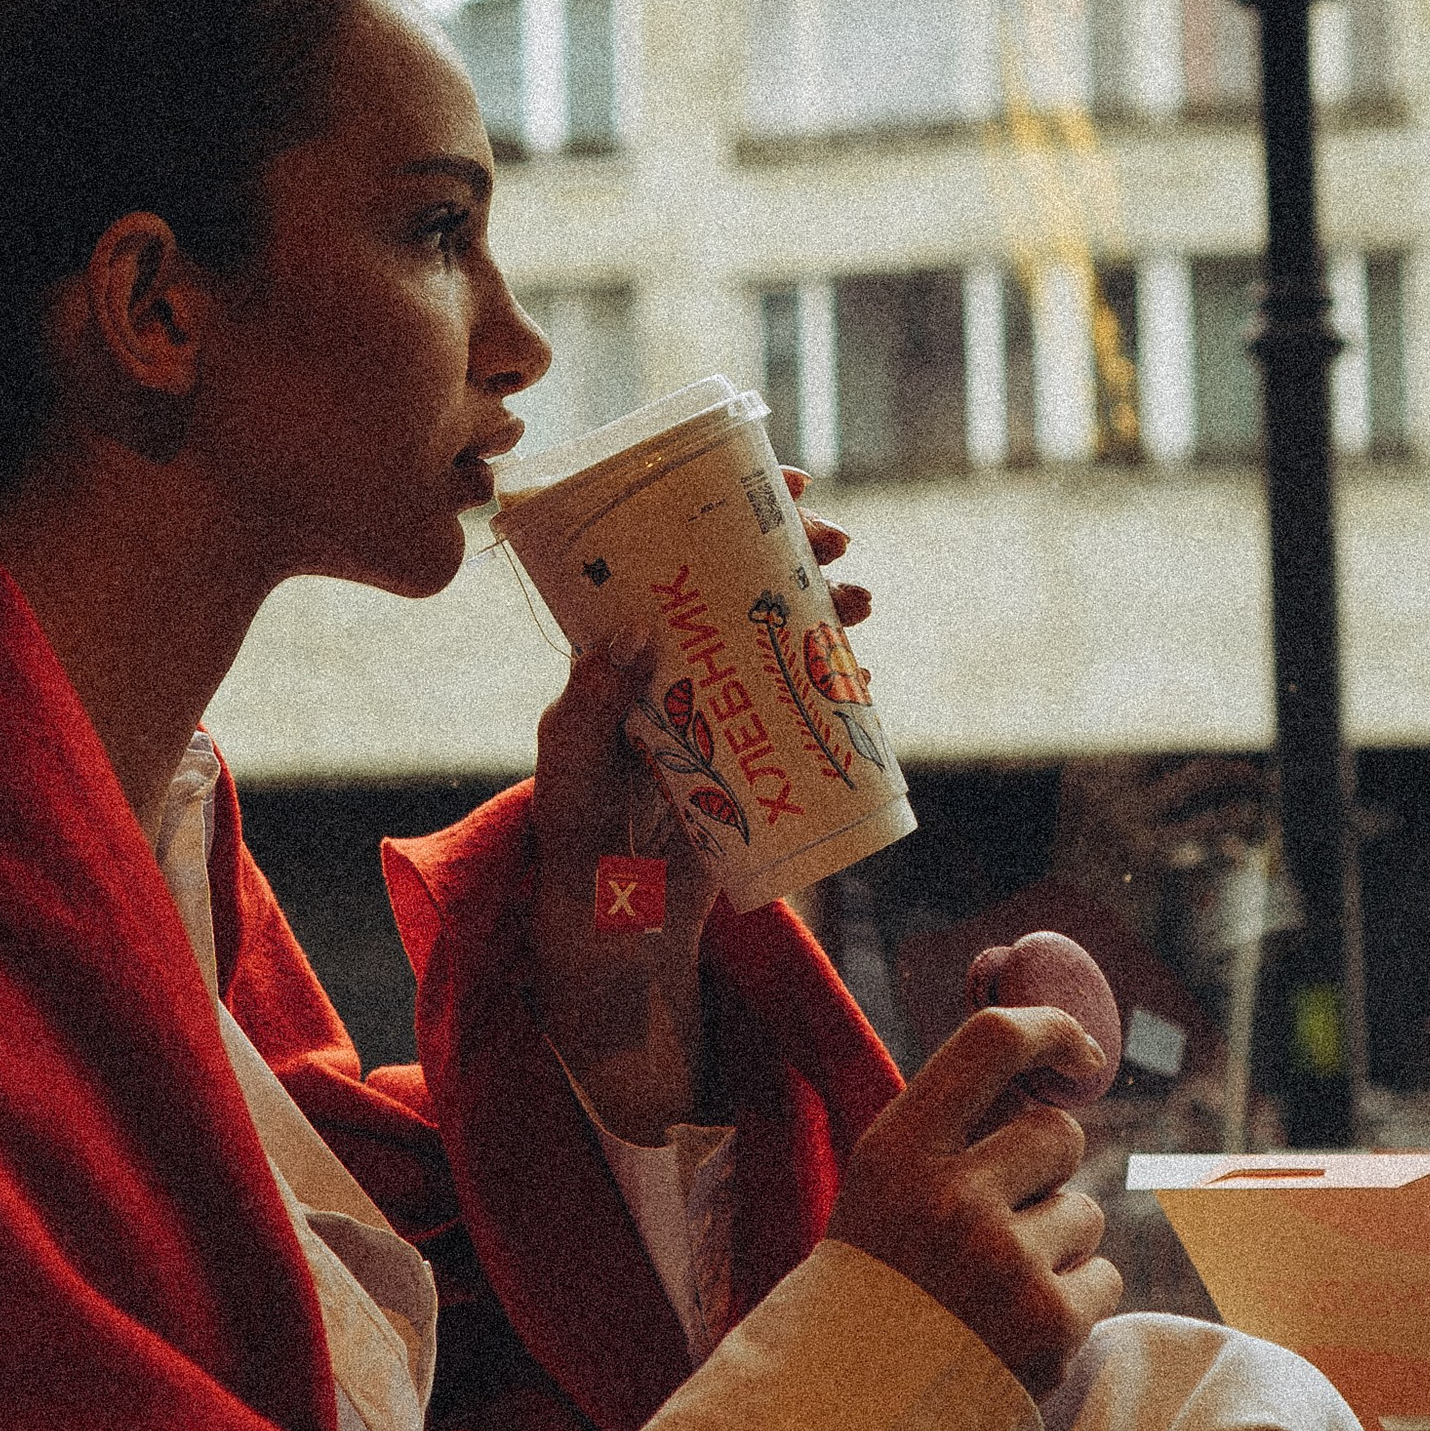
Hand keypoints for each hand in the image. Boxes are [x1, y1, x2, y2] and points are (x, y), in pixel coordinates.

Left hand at [527, 474, 867, 1144]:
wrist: (616, 947)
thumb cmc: (573, 858)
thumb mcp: (570, 782)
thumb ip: (586, 715)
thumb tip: (628, 634)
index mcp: (613, 665)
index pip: (660, 567)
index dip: (710, 517)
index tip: (768, 483)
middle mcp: (665, 679)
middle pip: (732, 594)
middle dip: (788, 557)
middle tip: (836, 544)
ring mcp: (713, 718)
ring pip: (773, 645)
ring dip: (820, 615)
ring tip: (859, 604)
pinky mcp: (751, 764)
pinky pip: (797, 711)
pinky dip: (833, 687)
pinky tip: (858, 677)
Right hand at [826, 1005, 1121, 1393]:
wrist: (846, 1421)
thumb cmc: (871, 1293)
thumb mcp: (881, 1192)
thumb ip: (950, 1131)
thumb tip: (1039, 1063)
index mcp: (896, 1152)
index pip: (990, 1044)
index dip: (1050, 1030)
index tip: (1080, 1053)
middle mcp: (951, 1198)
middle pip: (1058, 1133)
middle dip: (1045, 1171)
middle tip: (997, 1220)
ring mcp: (1005, 1263)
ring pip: (1085, 1210)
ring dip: (1056, 1243)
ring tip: (992, 1291)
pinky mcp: (1051, 1326)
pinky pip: (1104, 1277)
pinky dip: (1074, 1302)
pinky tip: (1016, 1330)